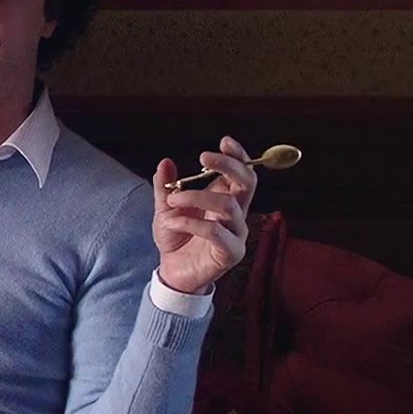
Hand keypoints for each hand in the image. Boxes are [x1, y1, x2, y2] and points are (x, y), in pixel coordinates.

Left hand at [153, 136, 256, 294]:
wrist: (172, 272)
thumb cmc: (176, 239)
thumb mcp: (166, 210)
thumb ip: (166, 187)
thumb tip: (165, 162)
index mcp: (225, 200)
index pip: (242, 174)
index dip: (238, 157)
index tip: (225, 141)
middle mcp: (236, 215)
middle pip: (246, 184)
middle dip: (228, 166)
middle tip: (203, 156)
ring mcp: (236, 234)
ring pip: (227, 205)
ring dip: (195, 197)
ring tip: (171, 203)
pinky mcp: (230, 253)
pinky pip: (215, 231)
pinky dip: (191, 223)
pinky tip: (172, 223)